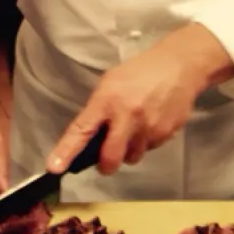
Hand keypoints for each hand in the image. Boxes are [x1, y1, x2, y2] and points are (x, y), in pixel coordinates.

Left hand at [48, 24, 233, 177]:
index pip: (82, 130)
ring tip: (135, 129)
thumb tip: (88, 139)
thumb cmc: (140, 72)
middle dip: (106, 165)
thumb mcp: (111, 83)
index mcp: (107, 100)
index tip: (54, 167)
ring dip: (129, 150)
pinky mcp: (166, 133)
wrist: (179, 66)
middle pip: (110, 157)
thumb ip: (99, 110)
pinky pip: (150, 149)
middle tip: (106, 161)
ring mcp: (149, 126)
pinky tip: (151, 122)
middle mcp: (127, 115)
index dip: (66, 151)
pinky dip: (147, 142)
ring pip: (132, 157)